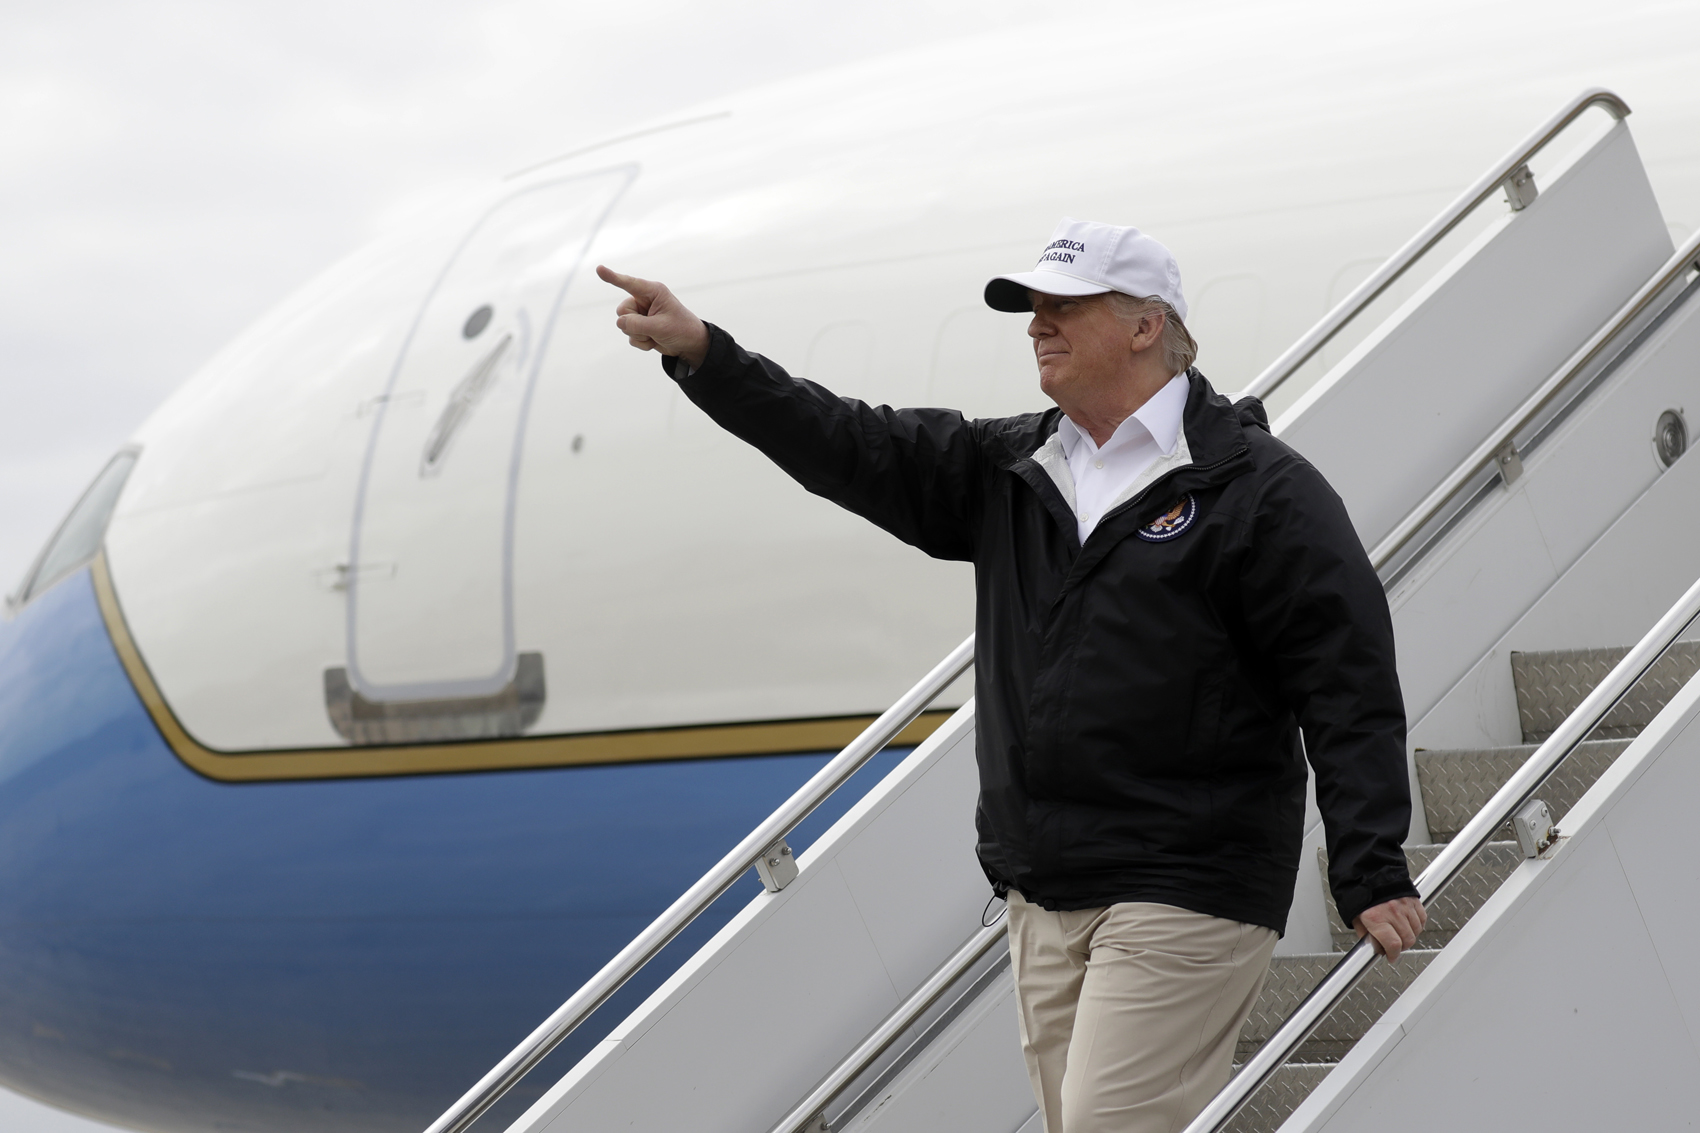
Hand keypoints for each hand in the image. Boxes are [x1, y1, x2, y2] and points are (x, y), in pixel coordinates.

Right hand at [596, 265, 710, 368]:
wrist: (690, 345)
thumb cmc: (681, 329)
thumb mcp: (660, 327)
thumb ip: (637, 325)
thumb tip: (620, 323)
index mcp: (653, 292)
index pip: (629, 283)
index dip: (612, 277)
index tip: (599, 269)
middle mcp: (644, 300)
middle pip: (622, 311)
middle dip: (634, 324)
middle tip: (653, 328)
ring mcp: (641, 314)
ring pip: (624, 325)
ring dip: (639, 335)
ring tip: (656, 335)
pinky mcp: (640, 326)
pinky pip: (629, 336)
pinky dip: (641, 342)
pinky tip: (654, 341)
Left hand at [1353, 896, 1426, 962]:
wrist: (1368, 870)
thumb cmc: (1359, 891)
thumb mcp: (1355, 916)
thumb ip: (1365, 933)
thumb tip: (1374, 946)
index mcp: (1376, 917)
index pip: (1393, 945)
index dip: (1393, 954)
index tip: (1390, 956)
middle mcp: (1392, 912)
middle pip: (1406, 940)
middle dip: (1400, 947)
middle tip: (1394, 946)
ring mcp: (1405, 905)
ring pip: (1416, 931)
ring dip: (1409, 936)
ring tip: (1399, 934)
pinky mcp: (1413, 900)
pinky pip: (1421, 919)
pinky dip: (1417, 925)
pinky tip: (1408, 924)